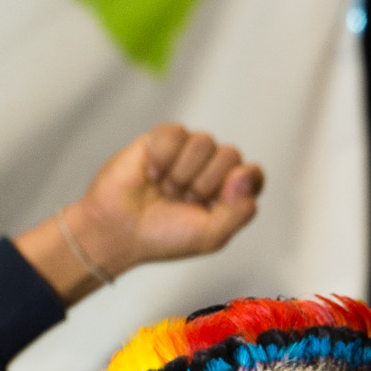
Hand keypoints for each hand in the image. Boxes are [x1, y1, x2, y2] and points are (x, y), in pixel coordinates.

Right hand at [70, 123, 264, 272]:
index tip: (219, 201)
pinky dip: (164, 157)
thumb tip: (246, 174)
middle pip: (230, 154)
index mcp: (226, 195)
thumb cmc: (162, 237)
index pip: (252, 175)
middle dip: (205, 183)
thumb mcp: (210, 236)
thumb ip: (239, 211)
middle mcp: (209, 170)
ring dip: (183, 172)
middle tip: (182, 200)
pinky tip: (151, 174)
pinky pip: (177, 132)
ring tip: (165, 188)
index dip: (240, 184)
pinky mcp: (160, 139)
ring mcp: (185, 153)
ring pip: (205, 141)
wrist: (117, 230)